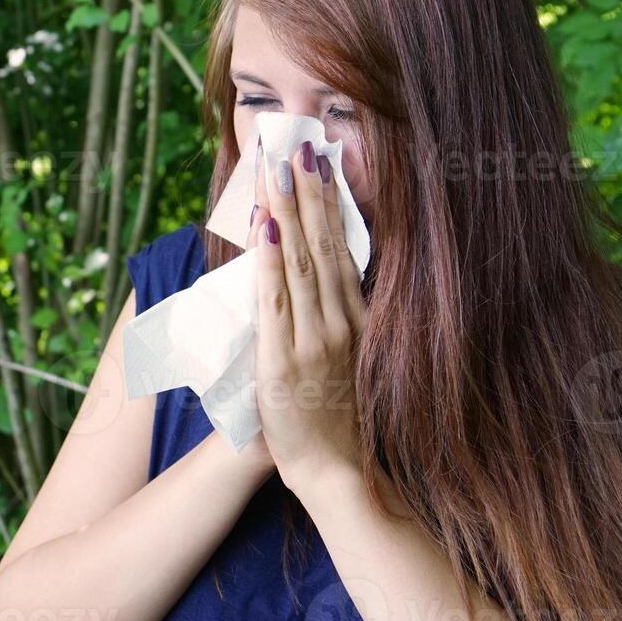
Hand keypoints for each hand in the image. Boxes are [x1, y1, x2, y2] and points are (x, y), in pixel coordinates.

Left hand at [250, 137, 367, 496]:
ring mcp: (312, 339)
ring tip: (278, 169)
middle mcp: (339, 322)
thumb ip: (340, 320)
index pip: (341, 250)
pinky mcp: (283, 360)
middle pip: (322, 245)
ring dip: (286, 212)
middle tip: (298, 148)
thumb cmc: (338, 420)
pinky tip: (265, 227)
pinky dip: (270, 260)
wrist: (336, 472)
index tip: (321, 165)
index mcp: (356, 321)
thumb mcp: (349, 360)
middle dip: (308, 193)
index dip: (330, 205)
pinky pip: (276, 299)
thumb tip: (327, 276)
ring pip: (298, 262)